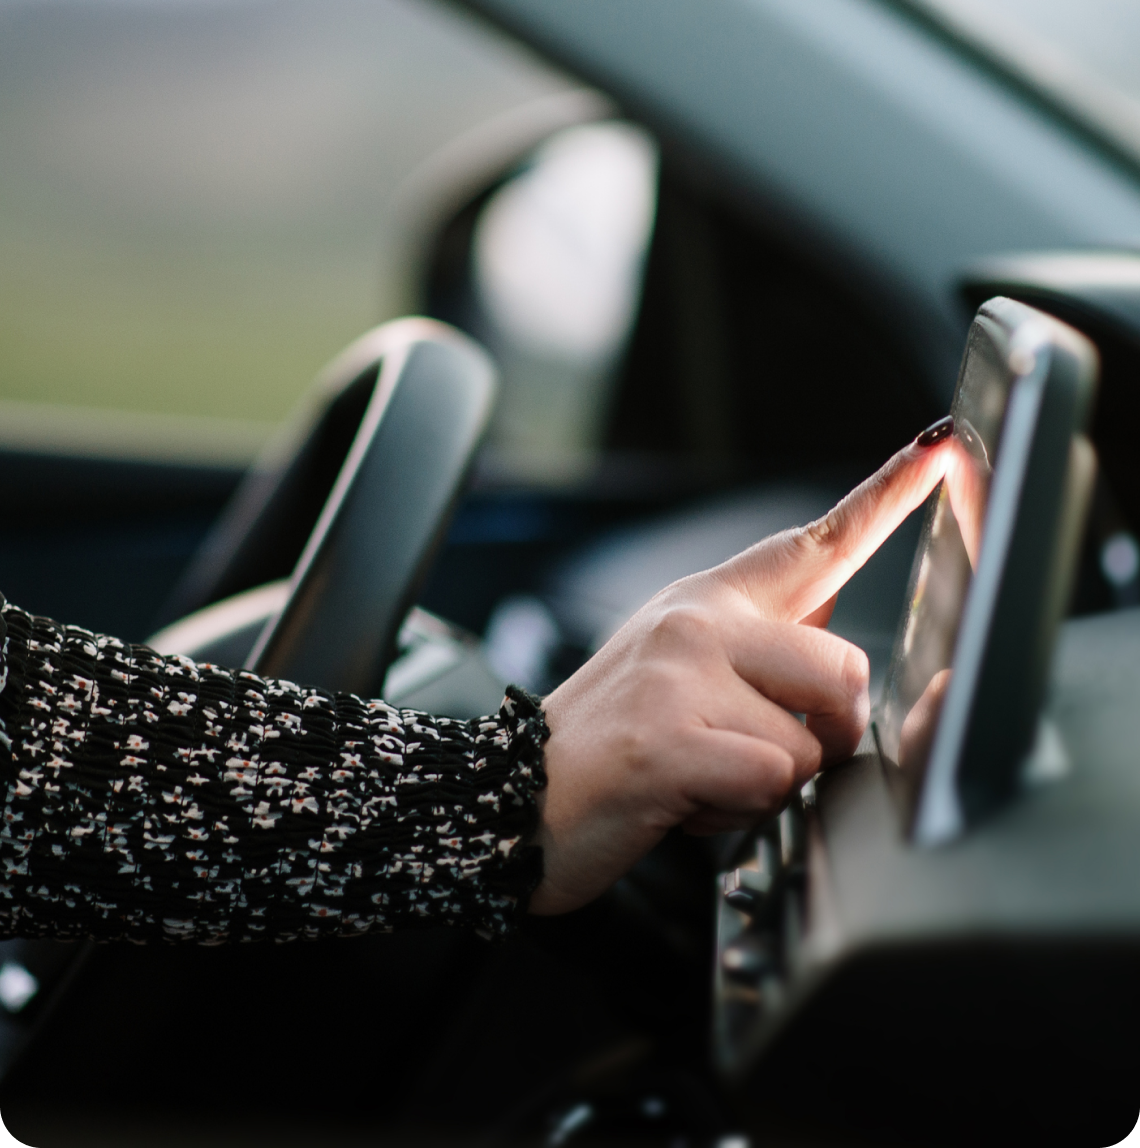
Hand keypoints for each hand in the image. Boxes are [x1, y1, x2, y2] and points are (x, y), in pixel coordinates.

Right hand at [530, 432, 954, 914]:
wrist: (514, 798)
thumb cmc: (610, 740)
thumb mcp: (678, 669)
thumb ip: (759, 642)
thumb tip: (830, 616)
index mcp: (707, 601)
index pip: (813, 542)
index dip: (886, 496)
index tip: (943, 446)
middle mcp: (697, 621)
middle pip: (846, 670)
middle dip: (822, 735)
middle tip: (750, 753)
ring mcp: (680, 674)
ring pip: (811, 742)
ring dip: (770, 783)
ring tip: (701, 776)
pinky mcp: (669, 738)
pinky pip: (769, 782)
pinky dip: (738, 811)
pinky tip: (685, 801)